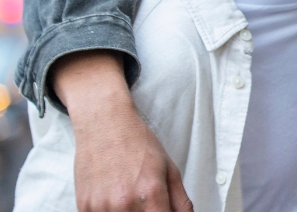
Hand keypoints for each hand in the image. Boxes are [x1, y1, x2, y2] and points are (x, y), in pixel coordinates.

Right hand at [53, 51, 193, 211]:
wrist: (105, 124)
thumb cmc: (137, 143)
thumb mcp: (170, 169)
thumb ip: (181, 201)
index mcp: (151, 192)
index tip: (164, 211)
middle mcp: (125, 203)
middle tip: (149, 202)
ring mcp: (102, 206)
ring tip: (131, 197)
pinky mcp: (84, 206)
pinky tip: (115, 199)